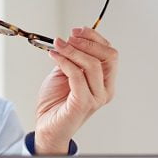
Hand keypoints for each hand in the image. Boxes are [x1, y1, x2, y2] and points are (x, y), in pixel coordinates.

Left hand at [33, 27, 117, 154]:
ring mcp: (96, 97)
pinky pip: (77, 76)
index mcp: (105, 81)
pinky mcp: (83, 103)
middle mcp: (105, 90)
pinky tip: (54, 55)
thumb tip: (70, 39)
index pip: (110, 53)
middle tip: (68, 37)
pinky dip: (65, 62)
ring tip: (58, 46)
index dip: (95, 38)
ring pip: (93, 65)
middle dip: (88, 42)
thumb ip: (72, 59)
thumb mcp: (64, 74)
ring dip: (73, 51)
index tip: (77, 30)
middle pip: (108, 56)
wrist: (47, 127)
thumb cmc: (56, 103)